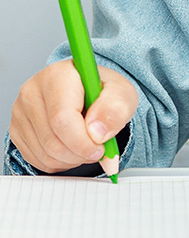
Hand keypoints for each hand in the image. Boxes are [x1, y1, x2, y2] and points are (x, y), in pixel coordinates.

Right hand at [9, 59, 137, 173]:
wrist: (87, 91)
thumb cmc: (103, 90)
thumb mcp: (122, 93)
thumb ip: (116, 108)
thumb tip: (97, 132)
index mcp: (57, 75)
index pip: (62, 119)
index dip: (83, 142)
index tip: (101, 148)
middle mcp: (32, 91)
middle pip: (53, 141)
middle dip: (81, 153)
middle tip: (98, 148)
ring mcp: (21, 112)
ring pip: (45, 154)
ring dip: (72, 159)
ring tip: (87, 144)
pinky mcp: (17, 130)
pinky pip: (38, 160)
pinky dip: (60, 162)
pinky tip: (72, 147)